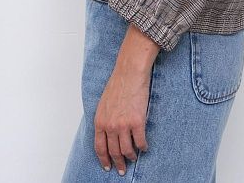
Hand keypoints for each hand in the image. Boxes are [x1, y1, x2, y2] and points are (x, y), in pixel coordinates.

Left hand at [94, 60, 150, 174]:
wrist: (129, 73)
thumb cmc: (118, 84)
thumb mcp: (103, 103)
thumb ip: (104, 119)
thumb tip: (108, 133)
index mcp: (100, 121)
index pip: (99, 147)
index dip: (104, 159)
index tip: (108, 167)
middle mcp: (110, 126)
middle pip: (114, 151)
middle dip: (118, 163)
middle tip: (122, 169)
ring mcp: (123, 125)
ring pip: (127, 150)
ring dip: (131, 156)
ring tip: (134, 158)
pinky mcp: (137, 122)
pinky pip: (140, 141)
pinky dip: (143, 147)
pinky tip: (144, 147)